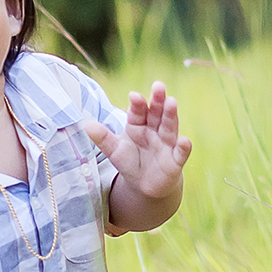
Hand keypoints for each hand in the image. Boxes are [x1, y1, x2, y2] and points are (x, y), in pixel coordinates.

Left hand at [86, 80, 191, 211]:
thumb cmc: (131, 162)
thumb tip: (86, 125)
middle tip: (158, 86)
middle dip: (158, 100)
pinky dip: (183, 147)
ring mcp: (166, 144)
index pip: (138, 112)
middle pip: (156, 113)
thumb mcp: (114, 151)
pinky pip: (180, 153)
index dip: (137, 104)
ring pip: (169, 127)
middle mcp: (154, 130)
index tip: (134, 96)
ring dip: (171, 115)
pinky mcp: (175, 160)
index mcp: (138, 125)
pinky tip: (185, 141)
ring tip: (172, 102)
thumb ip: (103, 138)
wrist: (145, 185)